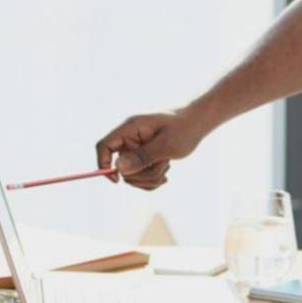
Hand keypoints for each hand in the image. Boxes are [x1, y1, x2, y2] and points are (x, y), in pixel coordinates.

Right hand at [94, 108, 208, 190]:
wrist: (198, 122)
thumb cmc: (184, 128)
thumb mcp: (167, 145)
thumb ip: (143, 156)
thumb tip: (118, 168)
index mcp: (130, 128)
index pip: (104, 146)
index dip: (103, 164)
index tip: (116, 181)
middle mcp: (129, 138)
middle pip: (120, 167)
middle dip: (141, 174)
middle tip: (163, 167)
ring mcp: (135, 147)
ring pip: (131, 175)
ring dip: (149, 176)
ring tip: (166, 164)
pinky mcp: (142, 156)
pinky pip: (140, 177)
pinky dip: (152, 179)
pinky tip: (165, 170)